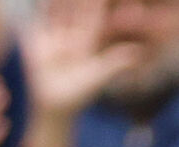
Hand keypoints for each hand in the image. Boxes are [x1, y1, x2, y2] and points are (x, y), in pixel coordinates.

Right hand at [23, 0, 144, 115]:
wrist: (55, 104)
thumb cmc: (79, 94)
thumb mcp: (98, 76)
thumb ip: (116, 62)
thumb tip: (138, 53)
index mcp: (87, 43)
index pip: (93, 18)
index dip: (97, 5)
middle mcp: (72, 36)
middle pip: (76, 11)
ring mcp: (55, 37)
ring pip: (59, 11)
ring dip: (61, 0)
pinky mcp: (39, 40)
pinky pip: (40, 19)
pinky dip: (41, 7)